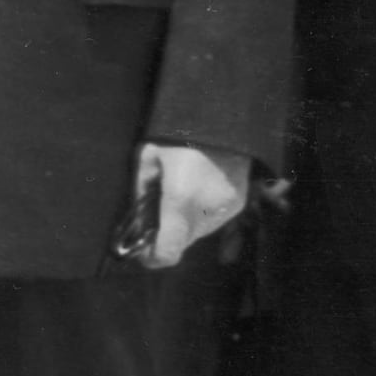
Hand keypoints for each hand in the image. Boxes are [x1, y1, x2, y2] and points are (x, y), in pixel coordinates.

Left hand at [126, 144, 249, 268]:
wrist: (224, 117)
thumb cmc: (179, 133)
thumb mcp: (148, 157)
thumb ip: (140, 192)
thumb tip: (136, 220)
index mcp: (180, 199)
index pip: (167, 252)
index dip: (151, 258)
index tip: (142, 250)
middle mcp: (207, 211)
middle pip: (181, 243)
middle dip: (167, 234)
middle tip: (157, 212)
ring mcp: (227, 209)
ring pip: (198, 233)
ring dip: (185, 223)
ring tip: (179, 193)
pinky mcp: (239, 203)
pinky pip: (214, 221)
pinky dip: (201, 214)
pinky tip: (197, 189)